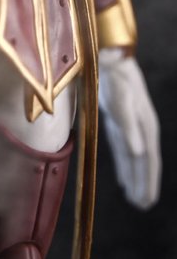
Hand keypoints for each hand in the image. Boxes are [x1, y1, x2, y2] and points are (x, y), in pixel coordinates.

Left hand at [98, 47, 160, 209]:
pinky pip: (123, 147)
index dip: (147, 180)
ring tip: (135, 198)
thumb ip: (128, 125)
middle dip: (143, 183)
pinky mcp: (117, 118)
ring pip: (133, 156)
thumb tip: (138, 152)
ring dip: (134, 176)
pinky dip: (124, 164)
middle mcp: (140, 125)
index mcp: (144, 124)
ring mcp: (130, 122)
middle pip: (143, 161)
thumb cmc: (115, 75)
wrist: (109, 52)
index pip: (148, 159)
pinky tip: (123, 177)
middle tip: (142, 206)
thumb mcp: (121, 98)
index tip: (146, 201)